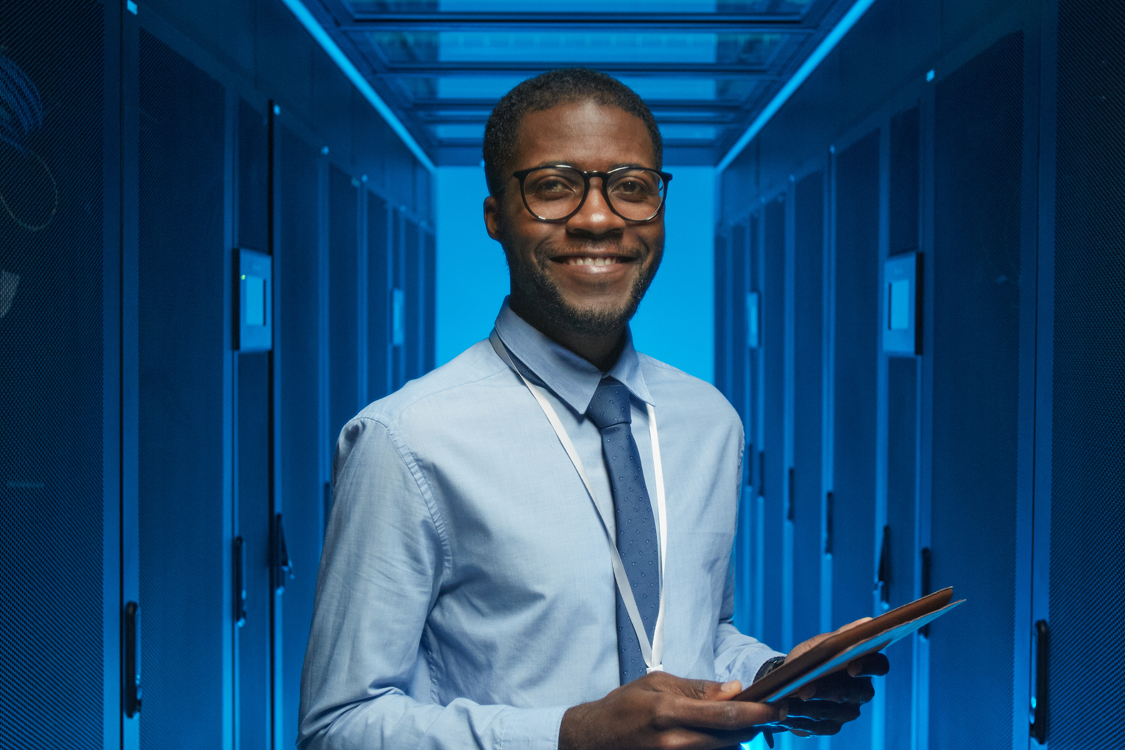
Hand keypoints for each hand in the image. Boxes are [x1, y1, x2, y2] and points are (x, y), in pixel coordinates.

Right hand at [559, 671, 785, 749]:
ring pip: (723, 749)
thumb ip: (697, 688)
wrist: (596, 737)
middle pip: (730, 737)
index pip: (725, 714)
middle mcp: (675, 740)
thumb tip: (735, 689)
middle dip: (754, 724)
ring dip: (739, 735)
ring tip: (743, 720)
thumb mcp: (658, 684)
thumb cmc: (625, 705)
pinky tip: (720, 732)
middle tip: (768, 710)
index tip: (777, 706)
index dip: (757, 712)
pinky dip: (721, 743)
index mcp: (670, 711)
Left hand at [776, 619, 890, 736]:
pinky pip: (818, 727)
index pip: (879, 665)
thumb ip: (841, 635)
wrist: (789, 679)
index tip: (851, 667)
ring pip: (833, 712)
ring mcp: (848, 711)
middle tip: (804, 689)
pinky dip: (799, 720)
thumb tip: (867, 621)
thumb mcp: (820, 644)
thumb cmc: (810, 658)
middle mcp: (861, 691)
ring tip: (785, 702)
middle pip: (854, 693)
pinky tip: (783, 713)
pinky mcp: (831, 726)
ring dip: (807, 707)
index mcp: (864, 665)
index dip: (868, 667)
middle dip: (828, 690)